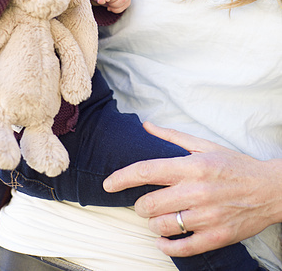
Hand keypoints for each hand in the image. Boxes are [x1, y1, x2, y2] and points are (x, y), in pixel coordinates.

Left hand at [103, 122, 281, 256]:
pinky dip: (166, 246)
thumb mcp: (204, 145)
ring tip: (158, 217)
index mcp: (191, 166)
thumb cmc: (234, 165)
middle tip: (144, 203)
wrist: (270, 189)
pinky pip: (181, 247)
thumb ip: (172, 137)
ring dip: (153, 223)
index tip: (108, 183)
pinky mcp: (216, 236)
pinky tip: (163, 240)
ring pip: (161, 226)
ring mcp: (206, 216)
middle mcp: (196, 191)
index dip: (121, 178)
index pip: (146, 171)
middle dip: (139, 204)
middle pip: (148, 203)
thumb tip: (147, 125)